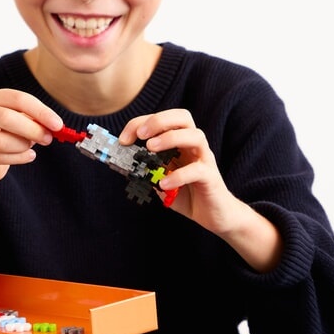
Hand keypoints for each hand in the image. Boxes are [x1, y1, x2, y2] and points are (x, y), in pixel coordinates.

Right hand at [0, 89, 61, 226]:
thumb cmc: (8, 135)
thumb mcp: (22, 123)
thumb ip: (36, 121)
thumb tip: (54, 126)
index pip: (18, 98)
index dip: (40, 111)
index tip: (58, 124)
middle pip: (6, 118)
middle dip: (32, 130)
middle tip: (48, 139)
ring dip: (22, 146)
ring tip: (30, 148)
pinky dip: (18, 158)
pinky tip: (28, 157)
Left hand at [120, 110, 282, 271]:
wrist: (213, 215)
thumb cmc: (185, 193)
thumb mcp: (159, 179)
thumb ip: (145, 168)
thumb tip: (120, 162)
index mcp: (180, 141)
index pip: (163, 119)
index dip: (141, 122)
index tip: (124, 139)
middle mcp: (194, 145)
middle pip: (183, 117)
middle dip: (159, 120)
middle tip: (141, 135)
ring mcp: (205, 160)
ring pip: (195, 136)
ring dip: (171, 138)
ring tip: (150, 149)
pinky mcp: (210, 178)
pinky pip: (197, 170)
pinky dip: (179, 175)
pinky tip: (163, 184)